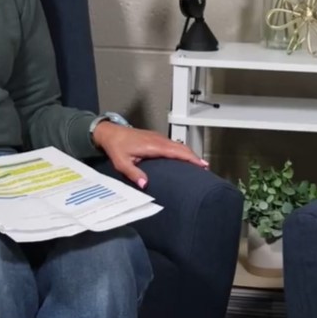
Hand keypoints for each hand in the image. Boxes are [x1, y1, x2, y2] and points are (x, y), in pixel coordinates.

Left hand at [93, 121, 207, 188]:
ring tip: (199, 165)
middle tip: (206, 168)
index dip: (191, 158)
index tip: (202, 165)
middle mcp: (159, 140)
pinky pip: (174, 144)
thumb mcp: (121, 163)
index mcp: (153, 145)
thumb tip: (145, 184)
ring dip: (189, 154)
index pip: (177, 151)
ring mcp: (159, 138)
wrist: (111, 133)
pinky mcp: (157, 139)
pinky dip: (182, 151)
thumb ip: (134, 174)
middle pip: (182, 148)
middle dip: (195, 157)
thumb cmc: (116, 146)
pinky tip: (185, 158)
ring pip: (179, 145)